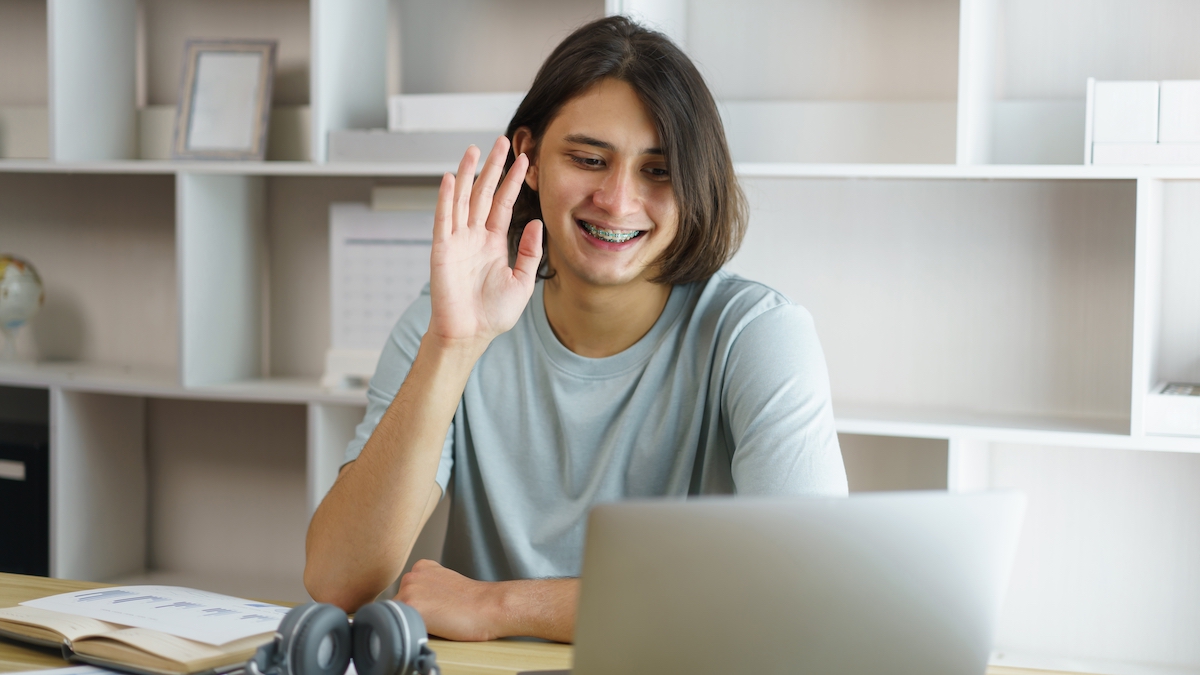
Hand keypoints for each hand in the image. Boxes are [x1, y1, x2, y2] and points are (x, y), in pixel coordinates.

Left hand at [396, 559, 579, 642]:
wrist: (489, 606)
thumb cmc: (473, 602)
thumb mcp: (446, 583)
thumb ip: (428, 588)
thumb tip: (417, 606)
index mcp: (421, 567)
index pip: (407, 594)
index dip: (422, 607)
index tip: (438, 610)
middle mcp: (412, 574)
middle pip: (399, 605)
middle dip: (414, 614)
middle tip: (440, 617)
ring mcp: (409, 589)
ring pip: (399, 617)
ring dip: (413, 623)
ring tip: (439, 622)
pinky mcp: (411, 606)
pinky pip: (402, 627)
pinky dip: (415, 631)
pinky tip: (435, 627)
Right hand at [426, 137, 543, 349]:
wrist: (470, 334)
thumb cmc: (493, 314)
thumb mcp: (522, 281)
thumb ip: (530, 252)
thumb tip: (536, 222)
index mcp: (493, 243)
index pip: (503, 204)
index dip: (512, 182)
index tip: (525, 160)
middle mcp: (474, 237)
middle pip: (483, 193)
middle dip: (492, 167)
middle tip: (500, 142)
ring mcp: (457, 241)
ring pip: (462, 199)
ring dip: (466, 174)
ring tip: (473, 149)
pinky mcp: (442, 249)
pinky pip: (444, 219)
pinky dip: (445, 198)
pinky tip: (449, 178)